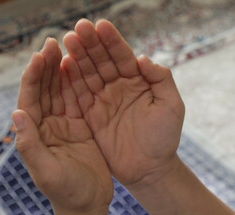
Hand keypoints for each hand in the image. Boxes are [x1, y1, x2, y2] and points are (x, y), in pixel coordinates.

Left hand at [12, 38, 112, 214]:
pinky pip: (76, 100)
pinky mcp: (79, 126)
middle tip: (52, 42)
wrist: (88, 204)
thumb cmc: (66, 192)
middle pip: (43, 91)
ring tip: (64, 48)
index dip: (32, 78)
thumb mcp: (47, 172)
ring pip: (59, 92)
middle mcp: (45, 126)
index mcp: (34, 135)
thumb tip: (16, 114)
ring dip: (59, 71)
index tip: (38, 56)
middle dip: (45, 67)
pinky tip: (77, 68)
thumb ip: (30, 145)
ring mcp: (62, 125)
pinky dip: (76, 84)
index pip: (29, 100)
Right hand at [62, 19, 184, 186]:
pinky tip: (63, 66)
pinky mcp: (90, 116)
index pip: (122, 56)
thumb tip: (141, 57)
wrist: (150, 169)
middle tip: (78, 28)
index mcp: (138, 82)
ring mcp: (103, 101)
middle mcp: (118, 87)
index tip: (100, 25)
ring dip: (77, 57)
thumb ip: (161, 79)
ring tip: (67, 41)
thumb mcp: (171, 106)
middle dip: (90, 44)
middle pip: (101, 61)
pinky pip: (79, 95)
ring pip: (88, 74)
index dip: (112, 41)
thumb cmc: (164, 138)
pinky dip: (70, 81)